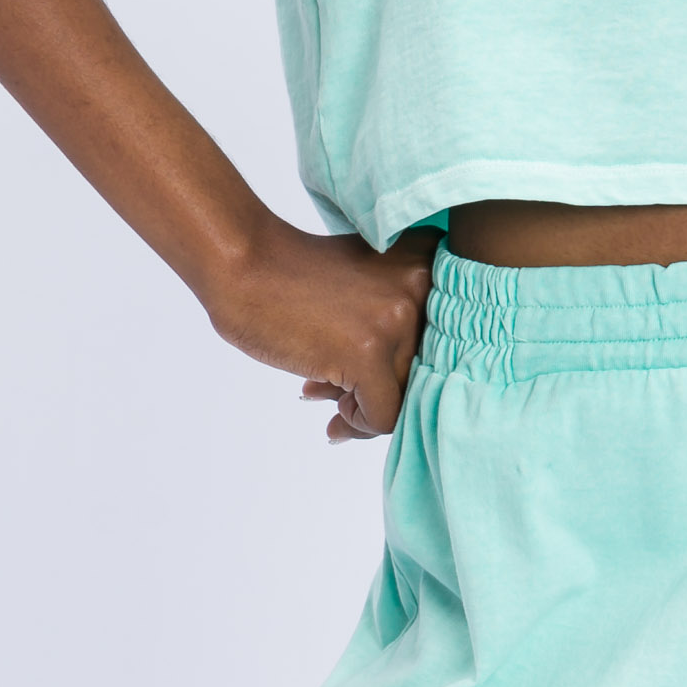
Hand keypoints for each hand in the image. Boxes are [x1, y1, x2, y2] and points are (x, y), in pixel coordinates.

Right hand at [203, 217, 437, 441]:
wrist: (243, 266)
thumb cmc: (294, 276)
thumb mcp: (366, 282)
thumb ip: (396, 317)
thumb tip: (408, 388)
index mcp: (428, 262)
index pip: (443, 338)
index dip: (404, 361)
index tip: (370, 371)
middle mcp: (423, 285)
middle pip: (426, 369)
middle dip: (380, 386)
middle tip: (338, 391)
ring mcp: (396, 319)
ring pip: (407, 396)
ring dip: (364, 406)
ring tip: (325, 395)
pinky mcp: (368, 354)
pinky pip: (383, 416)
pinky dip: (356, 424)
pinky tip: (324, 404)